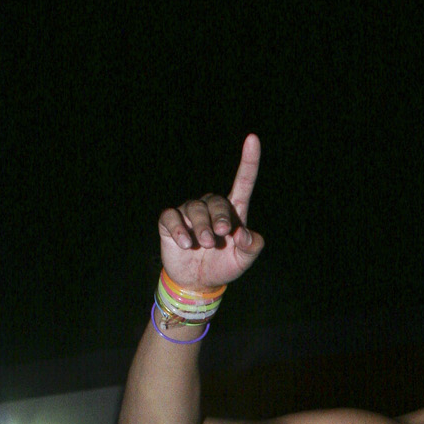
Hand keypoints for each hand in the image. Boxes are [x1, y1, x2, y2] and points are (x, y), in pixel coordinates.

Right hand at [157, 135, 264, 290]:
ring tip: (205, 244)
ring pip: (194, 209)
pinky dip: (178, 229)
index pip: (242, 182)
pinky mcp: (170, 223)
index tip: (253, 139)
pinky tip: (185, 243)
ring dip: (201, 226)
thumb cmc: (223, 266)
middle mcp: (210, 208)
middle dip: (219, 217)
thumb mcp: (243, 261)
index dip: (248, 162)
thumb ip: (251, 247)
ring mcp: (189, 214)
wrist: (197, 283)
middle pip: (215, 201)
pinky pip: (171, 217)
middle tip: (221, 234)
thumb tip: (244, 234)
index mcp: (232, 212)